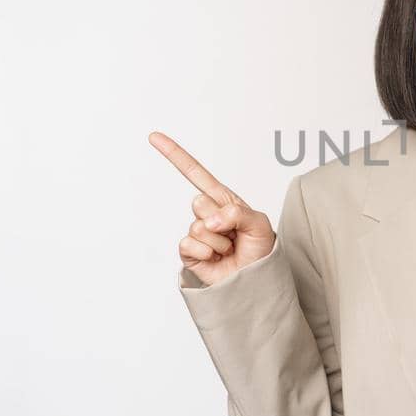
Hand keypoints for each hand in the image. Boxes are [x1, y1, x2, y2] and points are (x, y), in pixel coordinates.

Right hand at [149, 131, 275, 286]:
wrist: (255, 279)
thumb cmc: (260, 249)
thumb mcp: (260, 224)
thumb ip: (237, 213)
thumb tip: (210, 221)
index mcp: (222, 200)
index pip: (196, 173)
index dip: (175, 155)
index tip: (154, 137)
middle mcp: (207, 213)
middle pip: (199, 202)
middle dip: (221, 221)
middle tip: (234, 235)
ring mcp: (197, 232)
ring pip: (198, 227)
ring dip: (219, 242)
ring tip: (229, 249)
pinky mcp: (189, 251)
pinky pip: (189, 245)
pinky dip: (206, 253)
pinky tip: (216, 258)